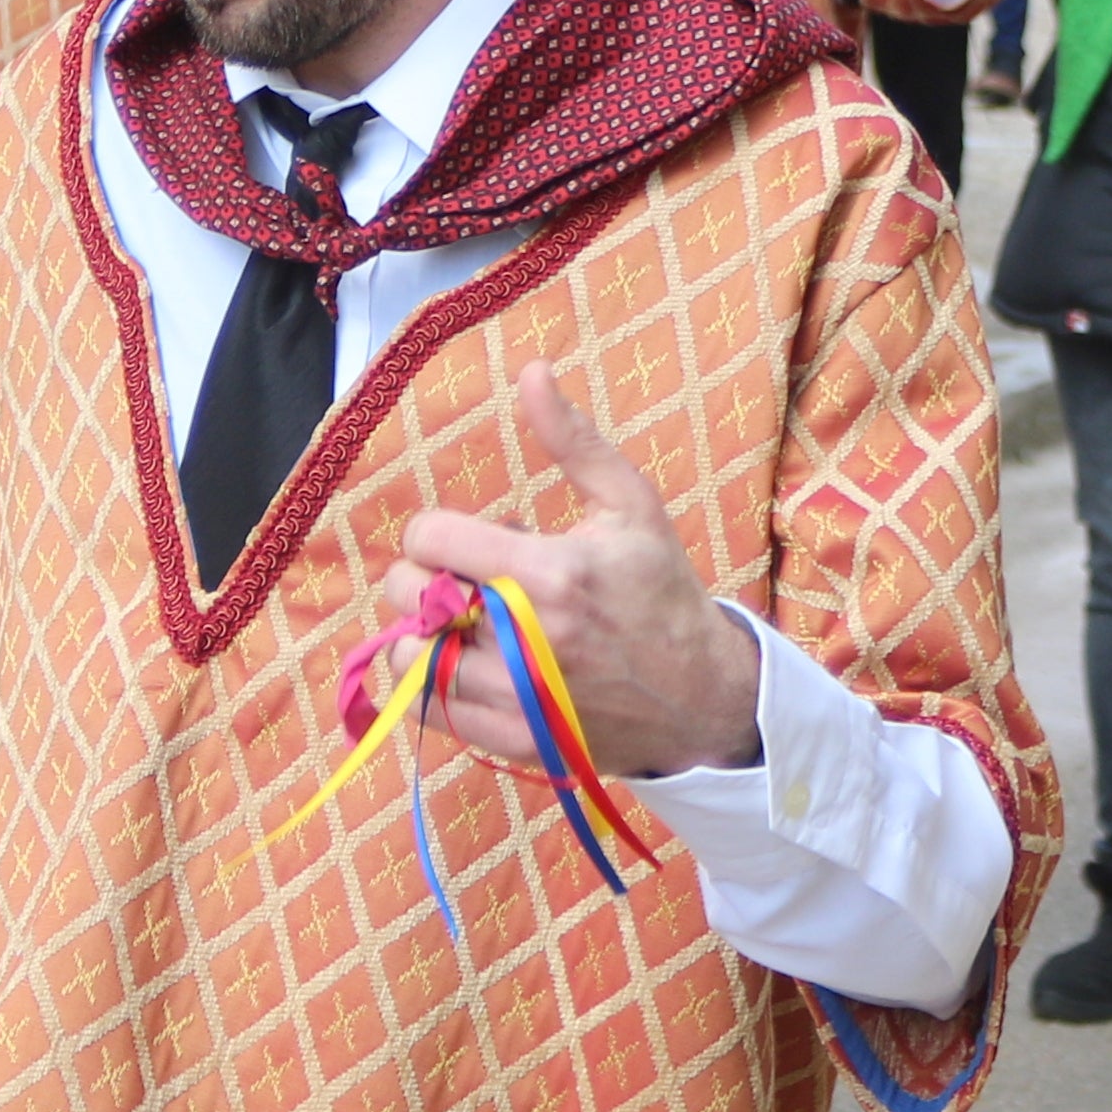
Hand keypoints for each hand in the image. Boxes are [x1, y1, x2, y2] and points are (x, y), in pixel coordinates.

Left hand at [383, 368, 761, 781]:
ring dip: (424, 633)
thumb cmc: (661, 591)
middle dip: (426, 577)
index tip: (464, 539)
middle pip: (409, 594)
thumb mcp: (630, 505)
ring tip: (462, 623)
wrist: (702, 693)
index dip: (437, 532)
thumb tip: (531, 371)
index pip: (430, 538)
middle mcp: (526, 638)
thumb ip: (573, 440)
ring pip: (409, 656)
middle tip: (463, 580)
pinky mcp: (514, 741)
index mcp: (549, 572)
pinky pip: (429, 708)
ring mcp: (517, 698)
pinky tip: (466, 662)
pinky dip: (432, 682)